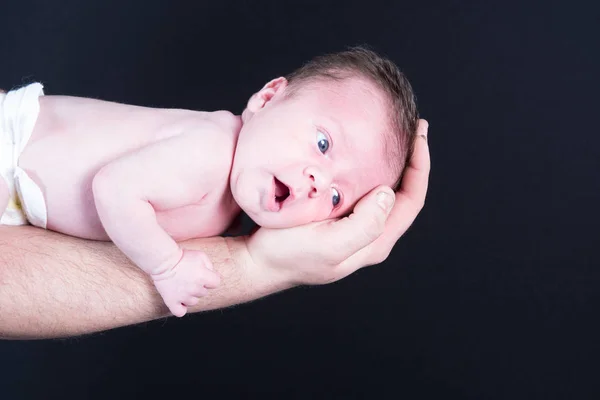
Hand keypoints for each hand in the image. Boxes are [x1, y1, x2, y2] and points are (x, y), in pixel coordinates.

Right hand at [152, 249, 220, 316]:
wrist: (163, 261)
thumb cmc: (182, 257)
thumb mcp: (201, 256)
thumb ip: (210, 266)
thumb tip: (213, 275)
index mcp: (203, 277)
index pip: (216, 283)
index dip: (210, 279)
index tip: (203, 274)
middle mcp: (195, 288)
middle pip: (204, 293)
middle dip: (199, 286)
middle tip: (189, 277)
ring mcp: (183, 297)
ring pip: (193, 302)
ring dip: (190, 296)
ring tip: (182, 286)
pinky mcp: (171, 301)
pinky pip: (180, 312)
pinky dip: (181, 308)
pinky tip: (179, 301)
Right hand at [246, 119, 429, 284]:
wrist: (258, 264)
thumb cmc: (287, 253)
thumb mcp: (327, 243)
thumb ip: (364, 224)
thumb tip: (386, 194)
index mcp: (375, 241)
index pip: (412, 199)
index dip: (421, 166)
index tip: (417, 134)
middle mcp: (371, 237)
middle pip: (405, 195)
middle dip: (412, 161)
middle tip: (412, 127)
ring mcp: (355, 231)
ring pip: (386, 194)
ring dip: (394, 165)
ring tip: (393, 137)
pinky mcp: (339, 223)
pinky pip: (365, 194)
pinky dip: (371, 171)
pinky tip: (361, 156)